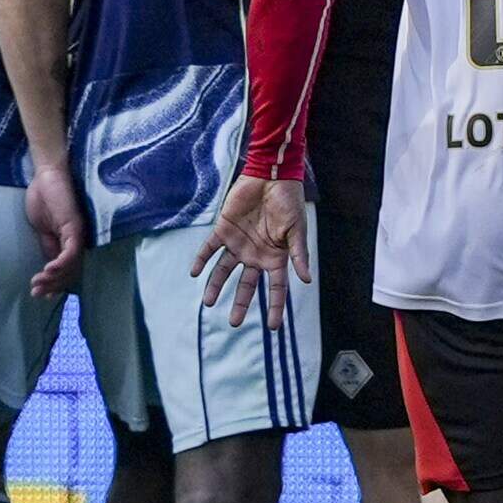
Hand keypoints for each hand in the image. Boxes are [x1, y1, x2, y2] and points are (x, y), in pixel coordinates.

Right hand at [25, 156, 87, 297]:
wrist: (46, 175)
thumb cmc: (44, 197)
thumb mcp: (42, 228)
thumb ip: (48, 245)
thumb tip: (48, 266)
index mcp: (69, 241)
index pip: (66, 270)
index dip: (56, 285)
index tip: (42, 295)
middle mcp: (77, 240)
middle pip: (70, 272)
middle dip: (52, 286)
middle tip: (36, 293)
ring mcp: (77, 234)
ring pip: (71, 265)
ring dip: (54, 278)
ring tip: (38, 284)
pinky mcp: (74, 226)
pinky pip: (71, 251)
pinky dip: (60, 264)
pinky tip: (47, 270)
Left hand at [197, 173, 310, 325]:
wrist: (271, 176)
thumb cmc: (289, 202)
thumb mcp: (297, 230)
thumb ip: (298, 255)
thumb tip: (307, 280)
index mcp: (276, 257)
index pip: (276, 288)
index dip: (275, 307)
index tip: (273, 326)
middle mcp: (255, 255)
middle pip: (246, 285)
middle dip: (240, 304)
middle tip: (234, 323)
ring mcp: (239, 243)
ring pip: (224, 270)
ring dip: (216, 285)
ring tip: (208, 302)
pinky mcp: (224, 229)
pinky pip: (210, 248)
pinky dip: (202, 259)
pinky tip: (195, 273)